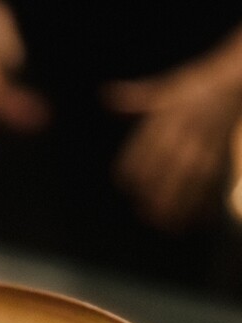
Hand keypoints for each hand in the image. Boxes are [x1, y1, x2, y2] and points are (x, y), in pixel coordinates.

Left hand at [106, 58, 241, 230]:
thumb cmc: (194, 89)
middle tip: (144, 217)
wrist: (235, 82)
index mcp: (166, 120)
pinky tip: (197, 223)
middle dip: (154, 196)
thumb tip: (106, 95)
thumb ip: (133, 99)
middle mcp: (185, 134)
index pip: (145, 149)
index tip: (126, 186)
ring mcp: (204, 147)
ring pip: (191, 181)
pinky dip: (206, 204)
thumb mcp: (163, 89)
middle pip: (166, 170)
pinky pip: (214, 183)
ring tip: (167, 228)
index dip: (132, 172)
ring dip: (179, 207)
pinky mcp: (221, 156)